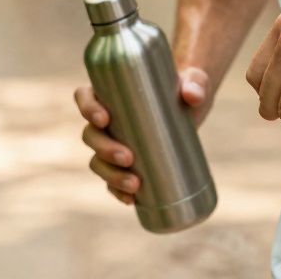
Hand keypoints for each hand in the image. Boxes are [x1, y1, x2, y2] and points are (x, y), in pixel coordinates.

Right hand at [75, 66, 211, 205]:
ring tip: (135, 184)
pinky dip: (118, 191)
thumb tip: (192, 95)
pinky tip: (131, 199)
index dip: (87, 108)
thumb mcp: (194, 80)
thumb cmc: (185, 86)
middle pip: (91, 135)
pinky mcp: (127, 163)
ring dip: (110, 175)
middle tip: (128, 157)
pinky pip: (113, 181)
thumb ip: (196, 83)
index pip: (85, 97)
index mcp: (110, 93)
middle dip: (104, 149)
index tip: (104, 119)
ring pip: (99, 161)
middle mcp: (106, 120)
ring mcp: (114, 142)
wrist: (192, 109)